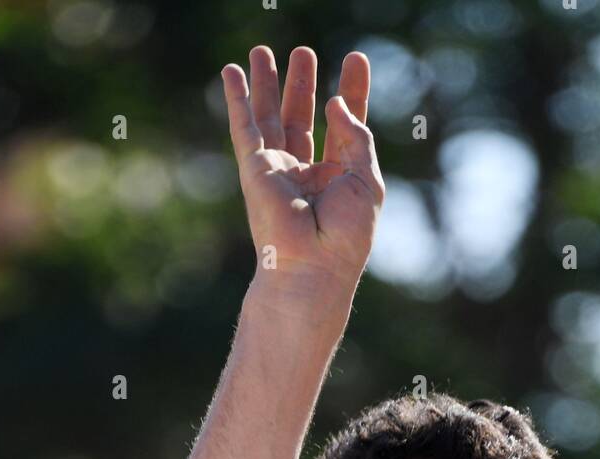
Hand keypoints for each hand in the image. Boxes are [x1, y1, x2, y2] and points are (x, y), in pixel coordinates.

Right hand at [221, 46, 384, 295]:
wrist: (312, 266)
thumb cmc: (345, 237)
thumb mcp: (367, 182)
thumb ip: (358, 138)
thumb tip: (335, 101)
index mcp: (338, 180)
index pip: (344, 127)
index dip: (351, 93)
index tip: (355, 60)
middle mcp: (306, 175)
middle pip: (303, 118)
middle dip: (303, 85)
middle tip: (304, 52)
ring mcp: (279, 172)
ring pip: (271, 118)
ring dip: (268, 84)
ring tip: (264, 50)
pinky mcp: (255, 169)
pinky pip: (244, 127)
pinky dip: (237, 99)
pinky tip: (232, 73)